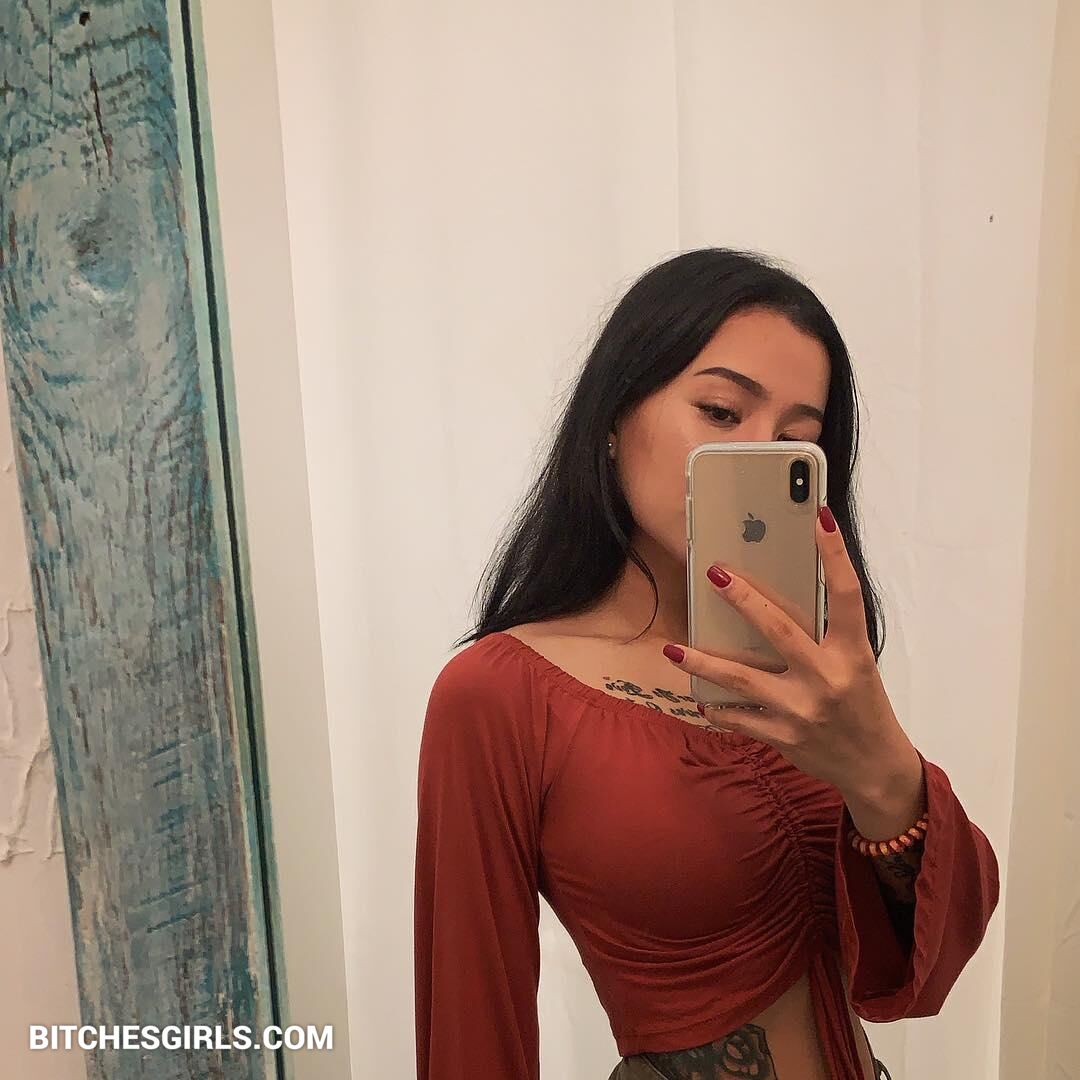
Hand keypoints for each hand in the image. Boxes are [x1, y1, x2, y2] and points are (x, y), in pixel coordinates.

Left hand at [664, 505, 921, 804]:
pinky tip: (698, 698)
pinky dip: (716, 708)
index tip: (820, 518)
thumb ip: (825, 636)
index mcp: (853, 654)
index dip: (835, 555)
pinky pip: (739, 718)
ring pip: (741, 679)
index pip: (847, 595)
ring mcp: (802, 710)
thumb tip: (776, 595)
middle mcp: (828, 678)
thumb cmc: (864, 704)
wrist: (875, 767)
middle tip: (714, 573)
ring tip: (672, 649)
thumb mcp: (857, 665)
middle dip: (744, 600)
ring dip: (702, 663)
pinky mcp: (783, 736)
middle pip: (779, 630)